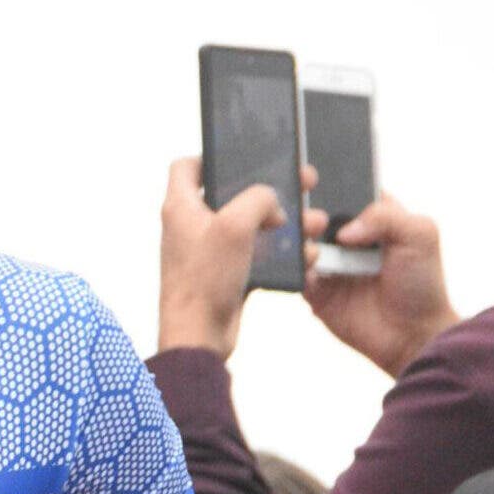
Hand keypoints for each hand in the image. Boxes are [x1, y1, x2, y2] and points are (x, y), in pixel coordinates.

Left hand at [158, 156, 310, 360]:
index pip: (187, 166)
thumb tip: (271, 202)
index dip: (212, 157)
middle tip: (300, 185)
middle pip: (233, 194)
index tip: (240, 157)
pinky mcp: (227, 273)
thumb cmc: (203, 282)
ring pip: (253, 226)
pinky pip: (259, 255)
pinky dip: (280, 254)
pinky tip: (302, 256)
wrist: (199, 336)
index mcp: (181, 206)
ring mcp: (210, 251)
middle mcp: (193, 226)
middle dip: (270, 191)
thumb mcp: (236, 225)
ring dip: (285, 225)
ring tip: (311, 225)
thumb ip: (258, 198)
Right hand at [302, 195, 458, 376]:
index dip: (329, 183)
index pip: (343, 189)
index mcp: (371, 215)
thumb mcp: (420, 236)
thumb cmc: (422, 283)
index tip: (315, 179)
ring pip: (300, 243)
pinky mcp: (314, 290)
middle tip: (317, 221)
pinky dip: (298, 271)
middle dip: (309, 213)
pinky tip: (310, 272)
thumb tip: (344, 231)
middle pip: (315, 214)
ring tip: (315, 250)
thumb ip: (386, 217)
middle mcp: (345, 236)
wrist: (412, 335)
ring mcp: (328, 263)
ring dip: (301, 243)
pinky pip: (296, 275)